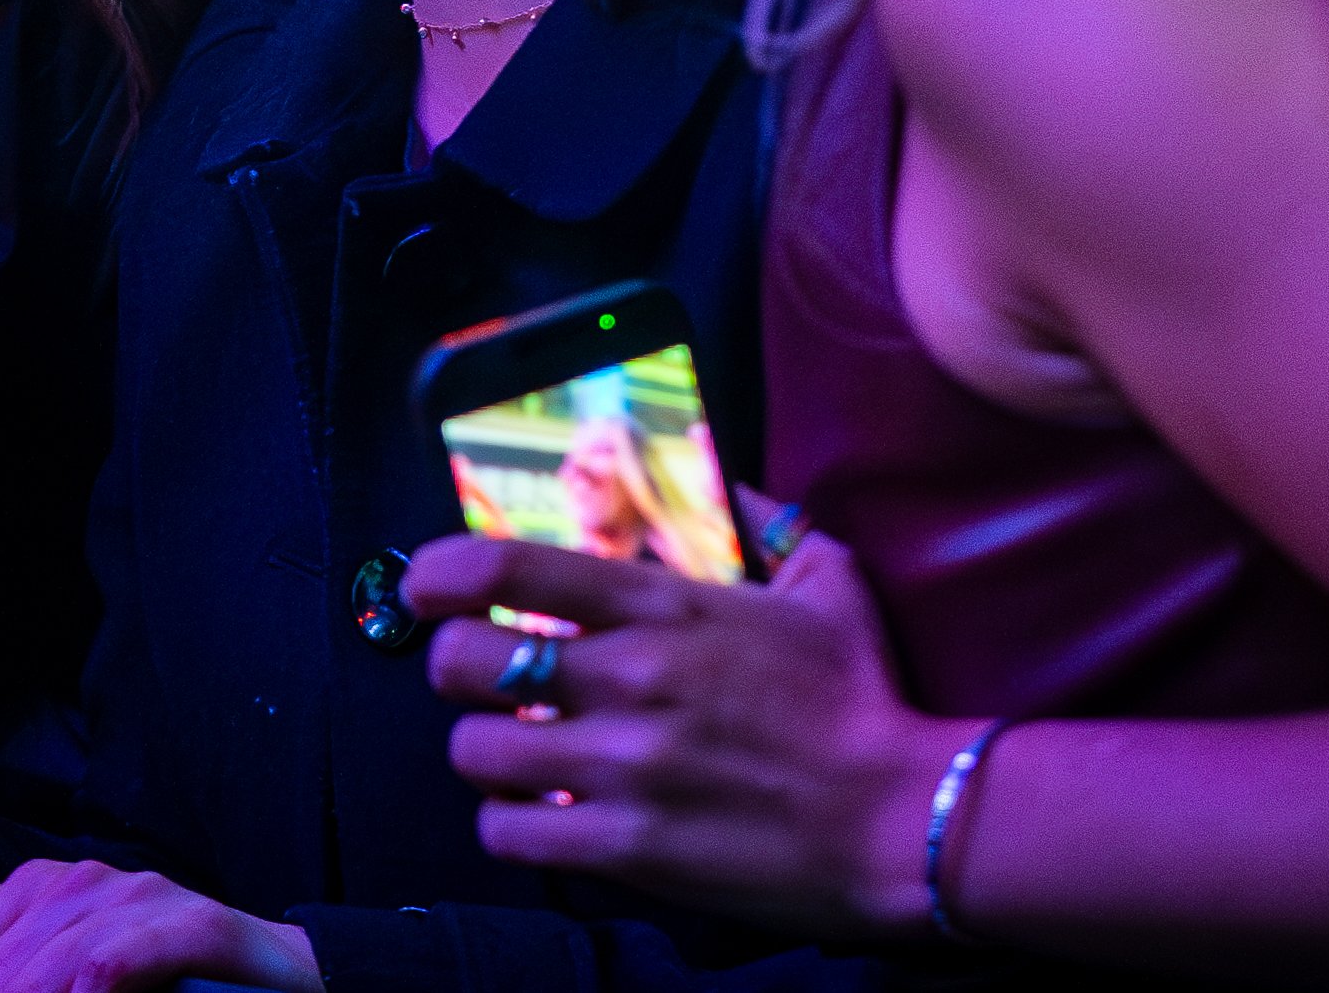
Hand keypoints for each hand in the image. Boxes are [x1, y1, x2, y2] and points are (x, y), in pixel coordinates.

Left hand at [0, 862, 318, 992]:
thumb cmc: (180, 980)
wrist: (291, 977)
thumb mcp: (86, 968)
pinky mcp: (193, 925)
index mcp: (61, 888)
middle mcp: (95, 880)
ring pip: (52, 953)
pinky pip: (113, 960)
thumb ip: (23, 963)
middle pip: (4, 943)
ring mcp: (145, 896)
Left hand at [406, 530, 961, 938]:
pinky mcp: (625, 847)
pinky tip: (542, 815)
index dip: (439, 572)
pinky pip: (508, 834)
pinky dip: (511, 826)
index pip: (507, 567)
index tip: (425, 586)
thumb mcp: (829, 582)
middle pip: (463, 661)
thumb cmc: (867, 701)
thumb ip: (769, 522)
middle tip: (483, 679)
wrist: (903, 821)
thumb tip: (728, 480)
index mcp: (663, 607)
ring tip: (515, 753)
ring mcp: (620, 766)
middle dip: (456, 667)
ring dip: (485, 752)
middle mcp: (627, 678)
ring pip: (474, 751)